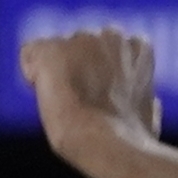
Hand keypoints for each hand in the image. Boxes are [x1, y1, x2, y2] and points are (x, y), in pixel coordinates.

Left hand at [22, 25, 162, 164]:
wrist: (105, 142)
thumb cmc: (131, 139)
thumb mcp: (145, 110)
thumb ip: (136, 94)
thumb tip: (145, 99)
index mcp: (138, 49)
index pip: (110, 48)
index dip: (102, 73)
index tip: (101, 97)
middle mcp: (111, 35)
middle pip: (82, 44)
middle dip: (78, 66)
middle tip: (81, 100)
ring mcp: (79, 40)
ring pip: (58, 48)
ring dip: (57, 68)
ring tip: (65, 100)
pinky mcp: (50, 49)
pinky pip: (31, 53)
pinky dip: (32, 71)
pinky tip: (43, 93)